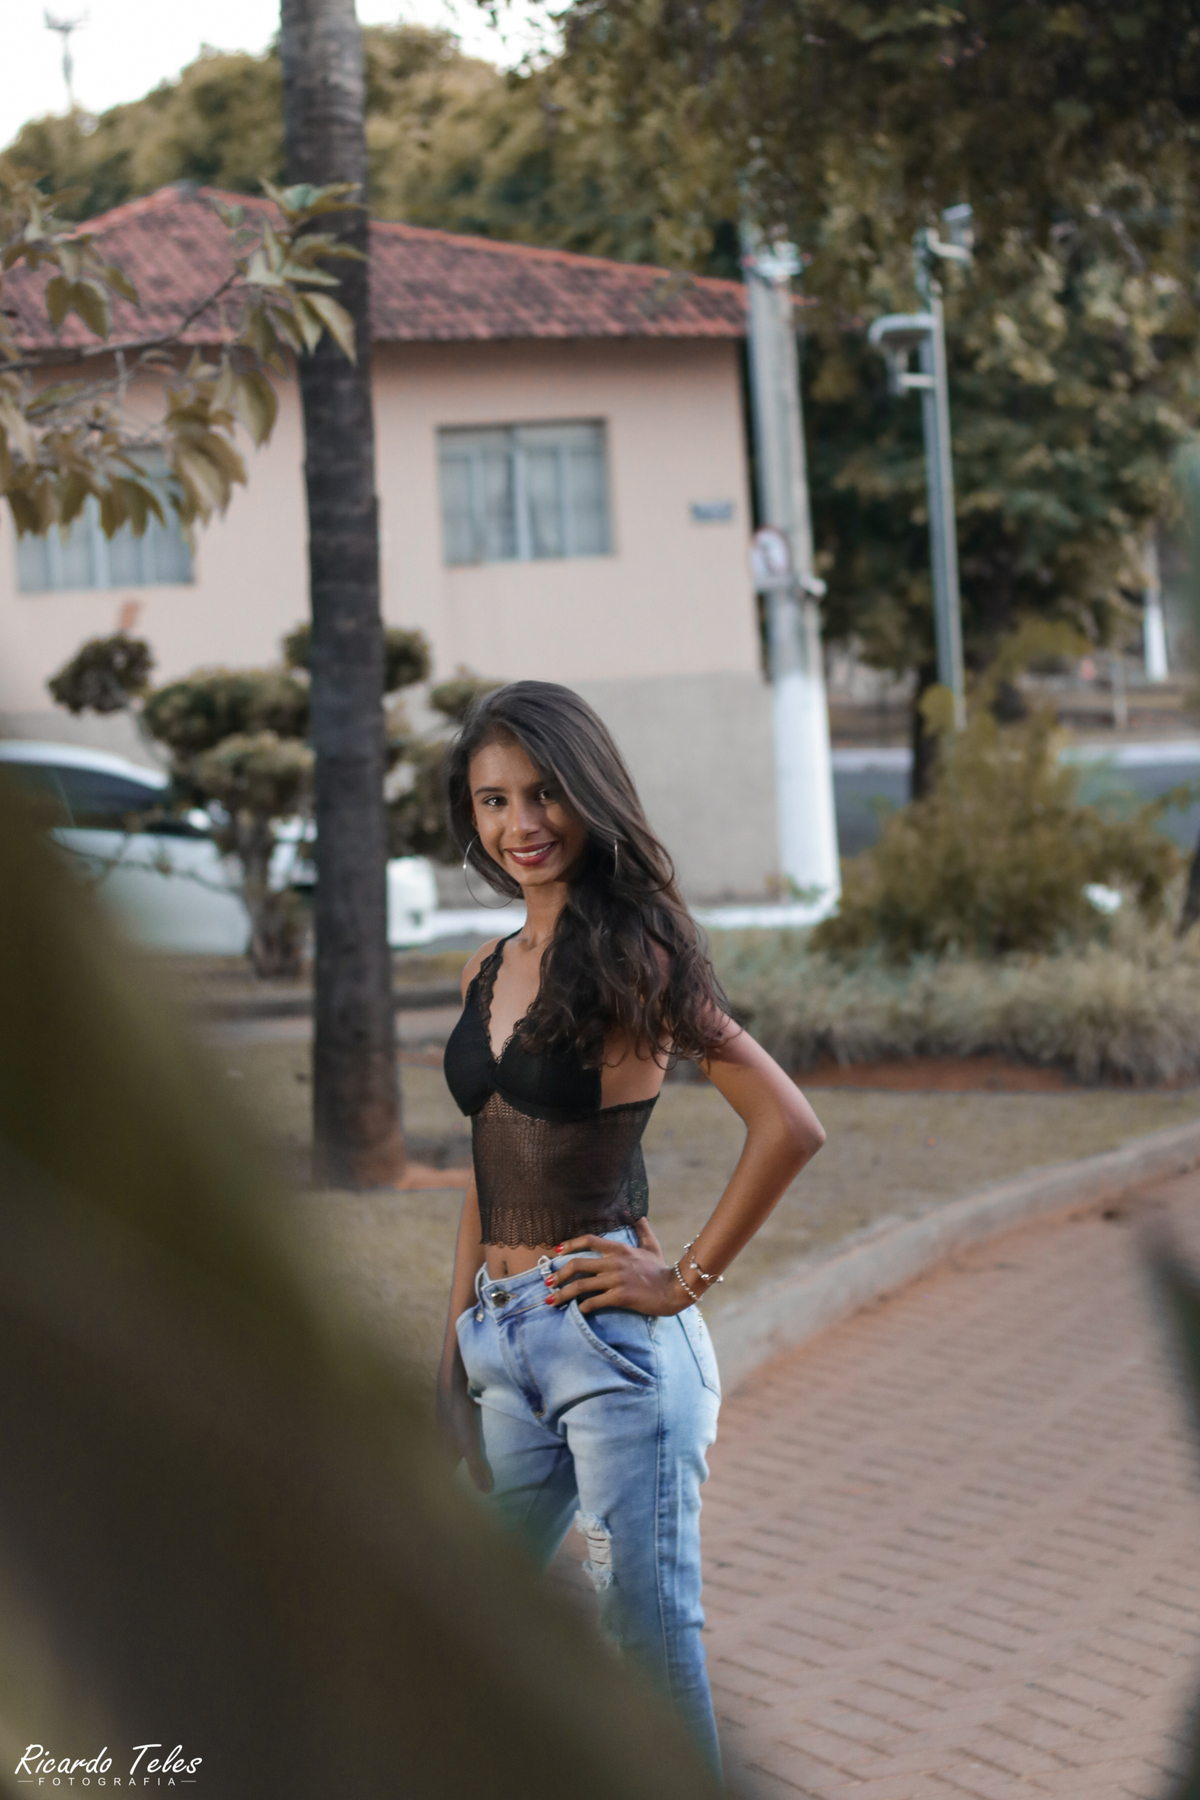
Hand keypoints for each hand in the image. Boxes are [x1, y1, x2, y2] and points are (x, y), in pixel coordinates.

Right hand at [436, 1357, 492, 1492]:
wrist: (451, 1382)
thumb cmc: (458, 1415)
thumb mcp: (469, 1444)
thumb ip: (476, 1467)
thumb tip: (486, 1493)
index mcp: (444, 1451)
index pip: (448, 1474)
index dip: (457, 1485)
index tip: (468, 1497)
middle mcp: (444, 1439)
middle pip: (454, 1459)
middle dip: (466, 1469)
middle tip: (481, 1478)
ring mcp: (449, 1425)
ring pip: (459, 1443)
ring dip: (469, 1451)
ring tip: (485, 1458)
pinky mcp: (456, 1412)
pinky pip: (465, 1429)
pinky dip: (473, 1435)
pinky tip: (484, 1434)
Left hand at [547, 1218, 689, 1316]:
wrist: (673, 1289)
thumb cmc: (660, 1268)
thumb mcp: (651, 1246)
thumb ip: (641, 1229)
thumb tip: (636, 1214)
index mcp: (619, 1249)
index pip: (589, 1240)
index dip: (570, 1244)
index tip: (556, 1251)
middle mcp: (614, 1262)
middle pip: (578, 1264)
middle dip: (558, 1274)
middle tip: (547, 1282)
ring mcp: (616, 1280)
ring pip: (581, 1285)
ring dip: (563, 1293)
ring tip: (551, 1301)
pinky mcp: (620, 1297)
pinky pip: (594, 1301)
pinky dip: (583, 1306)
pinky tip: (578, 1310)